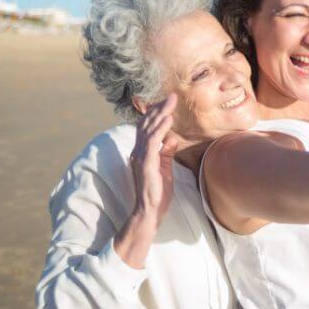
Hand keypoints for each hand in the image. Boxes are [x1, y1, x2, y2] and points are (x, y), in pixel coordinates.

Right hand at [130, 94, 179, 224]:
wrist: (149, 212)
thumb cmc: (157, 194)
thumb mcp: (165, 169)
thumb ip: (166, 154)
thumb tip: (171, 139)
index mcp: (141, 153)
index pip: (146, 129)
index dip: (155, 114)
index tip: (166, 103)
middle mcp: (138, 152)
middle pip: (146, 125)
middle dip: (158, 109)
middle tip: (171, 96)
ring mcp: (140, 158)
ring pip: (148, 129)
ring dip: (160, 114)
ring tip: (170, 102)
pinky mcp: (146, 164)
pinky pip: (152, 142)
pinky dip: (160, 128)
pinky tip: (168, 119)